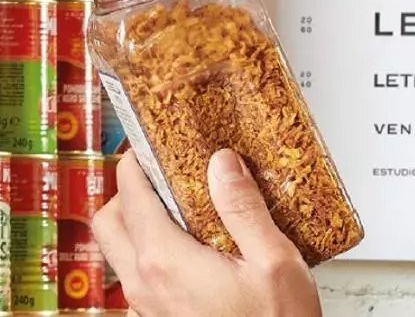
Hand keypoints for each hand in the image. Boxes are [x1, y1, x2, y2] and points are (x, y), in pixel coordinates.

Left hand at [93, 150, 321, 316]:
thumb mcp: (274, 259)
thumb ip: (244, 208)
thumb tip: (223, 164)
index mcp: (167, 261)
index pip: (131, 195)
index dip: (136, 162)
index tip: (151, 145)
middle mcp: (146, 286)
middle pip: (109, 222)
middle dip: (128, 191)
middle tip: (160, 174)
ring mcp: (148, 308)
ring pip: (120, 253)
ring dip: (137, 224)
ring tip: (180, 210)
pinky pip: (138, 279)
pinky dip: (151, 255)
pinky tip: (191, 251)